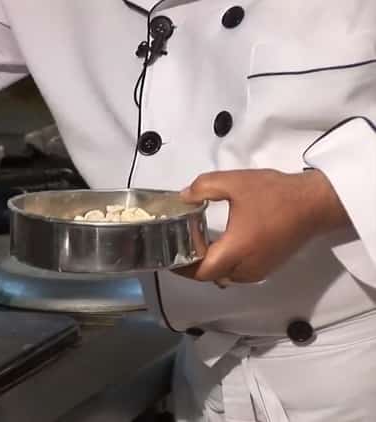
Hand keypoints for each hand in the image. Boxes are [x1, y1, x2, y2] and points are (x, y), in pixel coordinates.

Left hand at [174, 169, 348, 283]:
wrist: (315, 202)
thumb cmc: (276, 194)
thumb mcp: (233, 182)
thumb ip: (202, 188)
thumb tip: (184, 197)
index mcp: (236, 250)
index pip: (201, 272)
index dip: (182, 267)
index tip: (169, 255)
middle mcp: (247, 267)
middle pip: (211, 276)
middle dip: (193, 266)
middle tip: (180, 247)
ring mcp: (260, 270)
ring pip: (226, 276)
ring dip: (211, 265)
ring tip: (198, 244)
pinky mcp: (269, 266)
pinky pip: (240, 272)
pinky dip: (226, 264)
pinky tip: (221, 245)